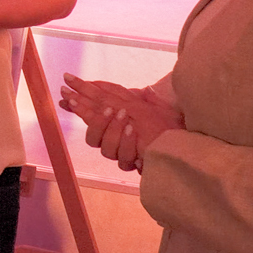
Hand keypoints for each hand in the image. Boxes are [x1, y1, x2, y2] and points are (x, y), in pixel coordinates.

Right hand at [60, 74, 182, 171]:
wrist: (188, 141)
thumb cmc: (171, 124)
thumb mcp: (152, 105)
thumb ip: (135, 97)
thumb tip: (126, 87)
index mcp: (117, 126)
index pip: (91, 117)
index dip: (78, 106)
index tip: (64, 93)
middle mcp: (118, 143)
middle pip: (92, 137)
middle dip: (92, 119)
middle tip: (98, 104)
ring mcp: (126, 155)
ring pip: (105, 147)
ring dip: (111, 129)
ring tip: (122, 114)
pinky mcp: (137, 165)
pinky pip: (124, 158)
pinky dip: (126, 141)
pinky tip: (131, 128)